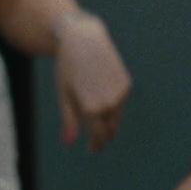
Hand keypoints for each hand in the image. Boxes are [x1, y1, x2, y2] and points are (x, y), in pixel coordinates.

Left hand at [53, 12, 130, 151]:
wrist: (84, 40)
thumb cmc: (68, 68)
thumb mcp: (65, 95)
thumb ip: (69, 120)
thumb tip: (69, 143)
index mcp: (91, 108)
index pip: (98, 135)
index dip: (96, 144)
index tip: (92, 149)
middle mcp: (109, 102)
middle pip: (110, 128)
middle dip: (104, 137)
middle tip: (96, 143)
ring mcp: (120, 93)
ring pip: (117, 116)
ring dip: (110, 122)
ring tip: (99, 123)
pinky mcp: (126, 83)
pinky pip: (120, 101)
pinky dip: (113, 106)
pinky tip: (103, 100)